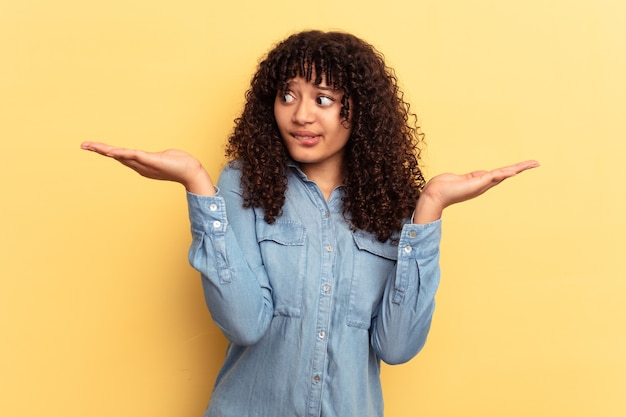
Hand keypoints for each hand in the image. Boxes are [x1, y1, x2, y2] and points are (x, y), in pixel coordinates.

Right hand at [80, 142, 215, 194]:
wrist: (191, 171)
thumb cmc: (181, 164)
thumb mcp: (165, 157)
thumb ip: (157, 157)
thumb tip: (156, 156)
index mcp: (141, 164)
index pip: (121, 155)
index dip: (107, 151)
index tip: (93, 147)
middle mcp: (140, 166)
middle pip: (116, 155)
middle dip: (100, 150)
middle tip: (83, 145)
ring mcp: (145, 164)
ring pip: (122, 155)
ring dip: (106, 150)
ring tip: (92, 146)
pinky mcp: (152, 161)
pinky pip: (135, 156)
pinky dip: (123, 153)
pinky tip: (113, 151)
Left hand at [413, 160, 538, 223]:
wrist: (435, 194)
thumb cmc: (444, 187)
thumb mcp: (462, 178)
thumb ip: (472, 177)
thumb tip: (480, 175)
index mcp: (480, 182)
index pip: (500, 174)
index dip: (512, 170)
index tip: (523, 166)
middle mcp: (483, 184)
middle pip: (506, 173)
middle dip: (521, 168)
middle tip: (536, 163)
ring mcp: (481, 184)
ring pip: (503, 174)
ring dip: (518, 168)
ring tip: (531, 164)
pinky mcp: (477, 183)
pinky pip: (493, 176)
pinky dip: (504, 174)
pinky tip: (513, 171)